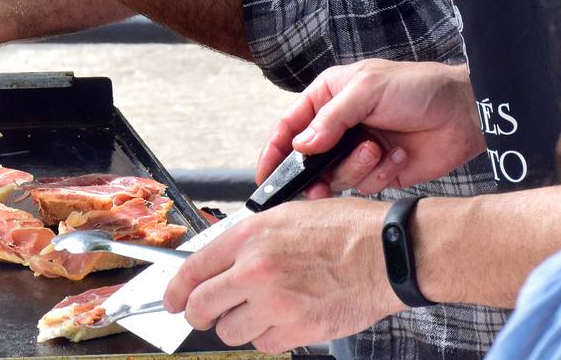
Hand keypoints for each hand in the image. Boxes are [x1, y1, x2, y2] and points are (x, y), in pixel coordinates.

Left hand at [163, 198, 401, 352]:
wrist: (388, 252)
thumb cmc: (348, 229)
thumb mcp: (289, 215)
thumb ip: (251, 240)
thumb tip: (223, 262)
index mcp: (251, 236)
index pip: (193, 269)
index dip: (176, 289)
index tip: (172, 299)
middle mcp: (257, 270)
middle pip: (203, 306)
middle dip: (198, 314)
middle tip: (203, 313)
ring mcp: (276, 303)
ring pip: (231, 331)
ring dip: (238, 325)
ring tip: (258, 310)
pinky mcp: (297, 330)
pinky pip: (264, 344)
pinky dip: (268, 337)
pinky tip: (283, 319)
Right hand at [256, 59, 483, 196]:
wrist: (464, 115)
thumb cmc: (418, 88)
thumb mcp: (369, 89)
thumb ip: (332, 117)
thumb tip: (301, 145)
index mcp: (329, 98)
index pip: (290, 125)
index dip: (274, 150)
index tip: (265, 175)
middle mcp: (339, 126)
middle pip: (307, 159)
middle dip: (312, 172)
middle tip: (316, 184)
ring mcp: (358, 150)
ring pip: (334, 176)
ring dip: (354, 168)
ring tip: (377, 150)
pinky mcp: (379, 172)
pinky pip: (363, 186)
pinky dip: (379, 174)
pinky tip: (398, 157)